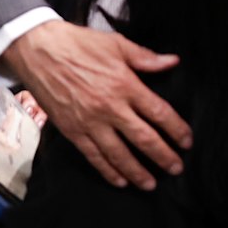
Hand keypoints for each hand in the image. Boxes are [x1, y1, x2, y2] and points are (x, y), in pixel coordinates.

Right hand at [0, 21, 192, 189]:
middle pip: (144, 139)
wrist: (40, 50)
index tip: (187, 141)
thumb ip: (145, 57)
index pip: (159, 112)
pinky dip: (108, 171)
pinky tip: (120, 181)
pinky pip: (94, 156)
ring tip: (151, 183)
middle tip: (177, 168)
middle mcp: (110, 107)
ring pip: (119, 154)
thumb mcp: (116, 43)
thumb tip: (172, 61)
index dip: (176, 129)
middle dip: (163, 156)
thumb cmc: (79, 43)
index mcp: (125, 84)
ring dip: (138, 172)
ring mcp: (90, 122)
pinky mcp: (72, 131)